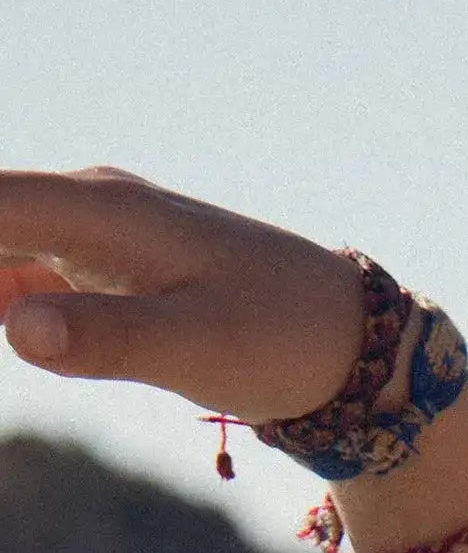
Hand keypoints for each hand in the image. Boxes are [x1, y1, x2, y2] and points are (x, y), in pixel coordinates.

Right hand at [0, 167, 370, 423]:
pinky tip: (14, 323)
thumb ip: (108, 339)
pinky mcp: (98, 267)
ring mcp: (89, 232)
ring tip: (5, 325)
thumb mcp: (198, 348)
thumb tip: (16, 328)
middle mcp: (84, 205)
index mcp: (100, 210)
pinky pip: (19, 269)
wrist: (349, 337)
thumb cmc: (281, 337)